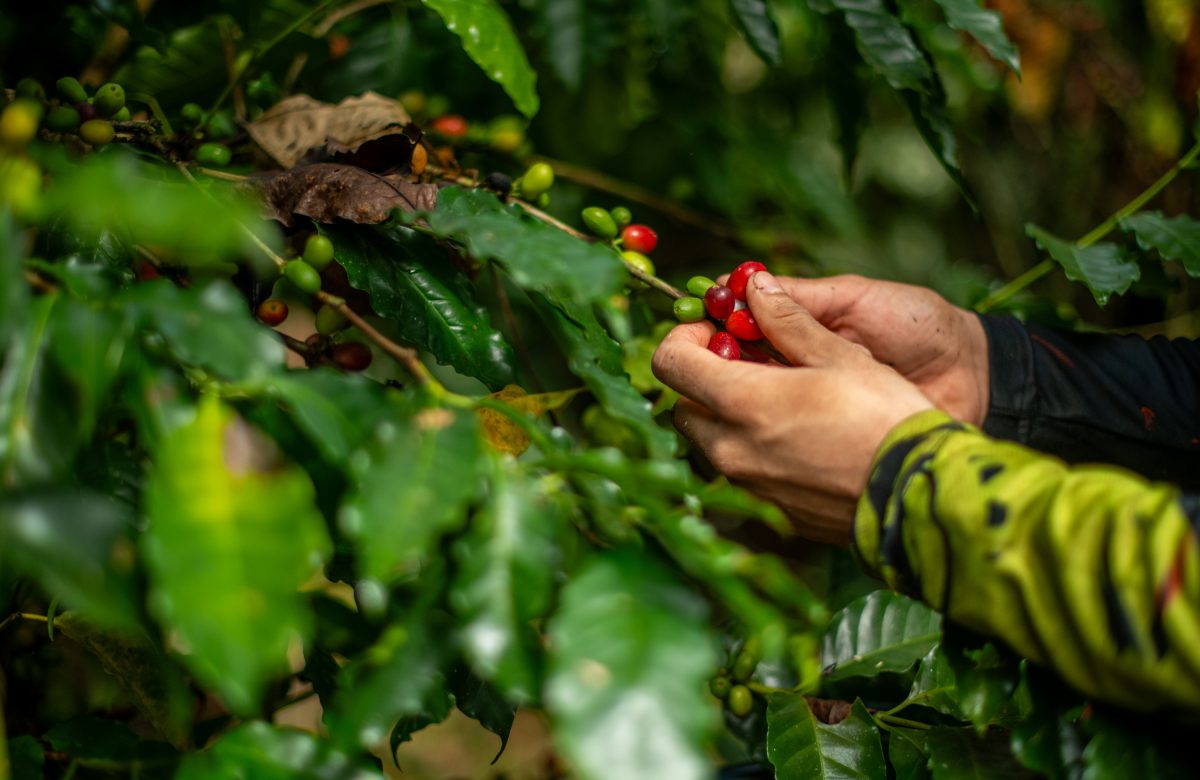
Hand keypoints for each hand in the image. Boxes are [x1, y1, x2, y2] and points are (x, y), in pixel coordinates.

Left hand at [653, 271, 934, 544]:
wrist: (922, 498)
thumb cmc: (886, 418)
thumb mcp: (840, 356)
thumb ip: (788, 320)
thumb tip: (755, 288)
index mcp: (741, 404)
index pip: (670, 363)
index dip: (687, 336)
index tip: (718, 328)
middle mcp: (731, 450)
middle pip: (684, 405)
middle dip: (705, 377)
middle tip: (748, 361)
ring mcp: (748, 486)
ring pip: (710, 441)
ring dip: (727, 414)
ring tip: (779, 397)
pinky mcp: (771, 510)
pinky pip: (741, 472)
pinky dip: (753, 447)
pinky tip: (799, 435)